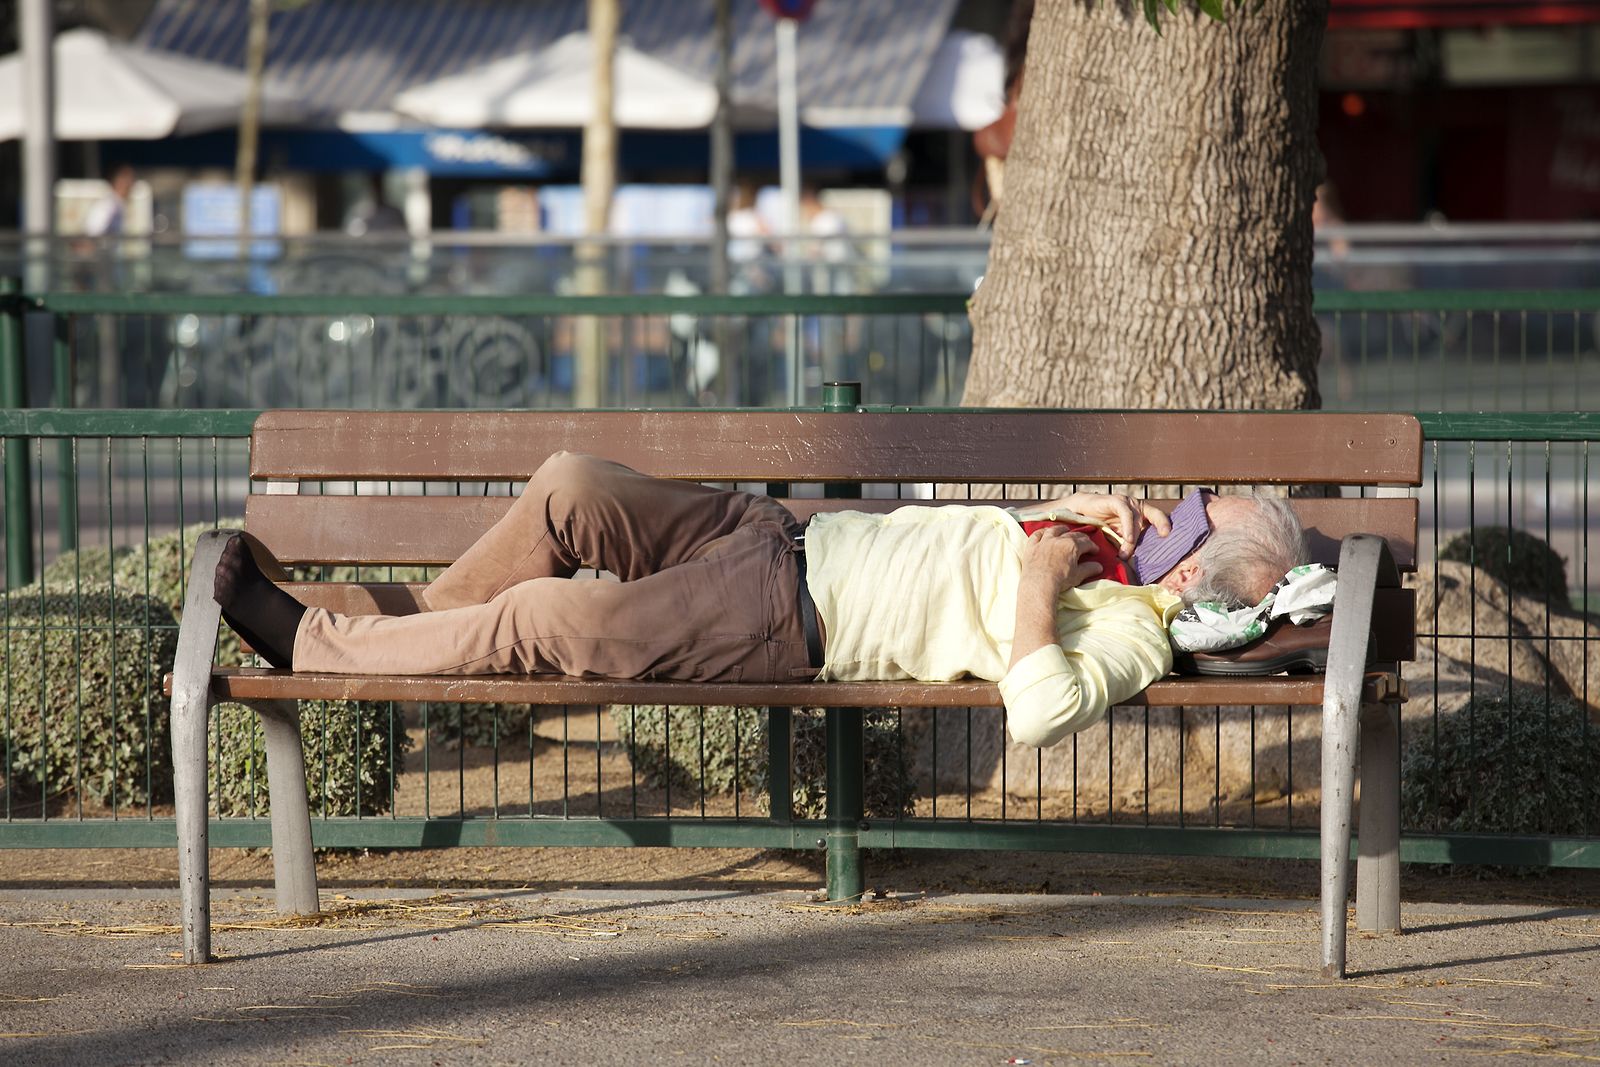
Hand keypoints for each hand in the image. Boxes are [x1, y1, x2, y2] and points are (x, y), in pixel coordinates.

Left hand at [1020, 526, 1101, 591]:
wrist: (1039, 584)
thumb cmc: (1060, 580)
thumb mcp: (1078, 576)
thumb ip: (1089, 569)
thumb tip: (1099, 567)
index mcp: (1072, 546)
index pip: (1086, 543)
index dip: (1092, 546)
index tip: (1095, 550)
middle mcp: (1059, 540)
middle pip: (1072, 535)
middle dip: (1080, 538)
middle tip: (1084, 541)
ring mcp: (1044, 541)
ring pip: (1054, 530)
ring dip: (1061, 529)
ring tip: (1065, 530)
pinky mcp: (1032, 546)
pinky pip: (1037, 535)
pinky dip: (1042, 532)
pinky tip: (1044, 533)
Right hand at [1048, 492, 1170, 558]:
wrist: (1079, 515)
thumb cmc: (1100, 528)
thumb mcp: (1117, 538)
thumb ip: (1128, 546)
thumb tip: (1139, 566)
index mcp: (1141, 514)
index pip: (1159, 517)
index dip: (1166, 524)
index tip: (1169, 536)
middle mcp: (1137, 506)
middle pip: (1152, 518)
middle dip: (1154, 533)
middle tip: (1156, 548)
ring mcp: (1127, 502)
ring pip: (1137, 519)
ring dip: (1132, 538)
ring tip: (1124, 553)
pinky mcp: (1116, 500)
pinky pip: (1126, 513)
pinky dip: (1128, 526)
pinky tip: (1126, 538)